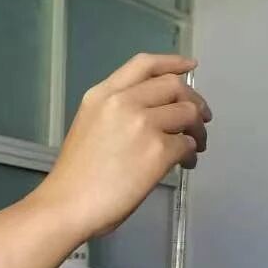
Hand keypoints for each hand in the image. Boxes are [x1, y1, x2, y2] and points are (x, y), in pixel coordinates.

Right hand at [40, 53, 211, 238]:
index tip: (190, 66)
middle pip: (174, 86)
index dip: (172, 62)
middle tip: (200, 118)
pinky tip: (185, 164)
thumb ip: (116, 114)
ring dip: (197, 129)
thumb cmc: (74, 177)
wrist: (67, 205)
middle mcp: (123, 102)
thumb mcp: (89, 127)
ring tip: (196, 145)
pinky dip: (191, 153)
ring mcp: (143, 125)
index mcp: (102, 95)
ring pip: (187, 113)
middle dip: (194, 100)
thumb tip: (152, 118)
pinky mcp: (158, 150)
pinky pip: (187, 144)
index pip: (143, 65)